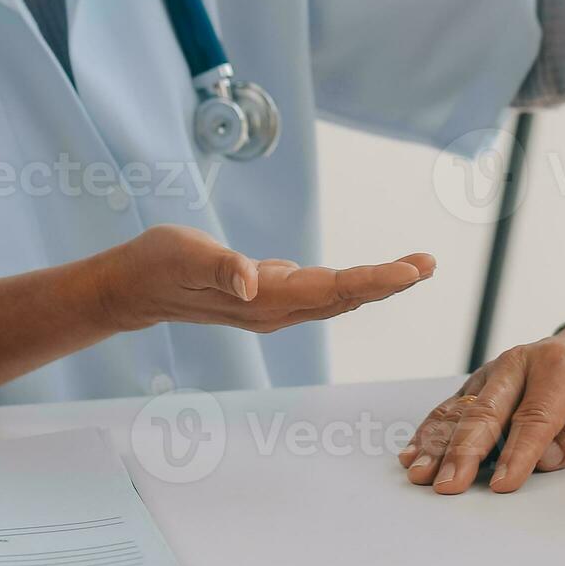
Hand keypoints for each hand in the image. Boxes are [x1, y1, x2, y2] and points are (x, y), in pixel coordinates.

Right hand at [90, 224, 434, 333]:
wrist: (134, 287)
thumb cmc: (158, 263)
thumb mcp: (185, 255)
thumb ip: (220, 266)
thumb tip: (253, 280)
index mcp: (264, 300)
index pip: (332, 290)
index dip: (374, 280)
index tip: (411, 271)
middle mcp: (275, 311)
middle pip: (344, 297)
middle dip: (390, 282)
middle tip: (430, 263)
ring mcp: (273, 308)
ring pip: (336, 297)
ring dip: (376, 284)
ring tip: (414, 267)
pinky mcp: (268, 298)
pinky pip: (321, 294)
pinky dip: (351, 284)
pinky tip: (370, 280)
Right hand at [400, 320, 564, 494]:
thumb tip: (546, 459)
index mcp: (561, 365)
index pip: (536, 417)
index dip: (519, 453)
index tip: (503, 484)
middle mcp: (520, 362)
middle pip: (487, 412)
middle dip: (464, 451)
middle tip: (447, 484)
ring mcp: (497, 371)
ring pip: (462, 410)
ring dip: (437, 443)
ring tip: (418, 473)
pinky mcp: (485, 383)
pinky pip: (454, 407)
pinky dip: (432, 430)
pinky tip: (412, 453)